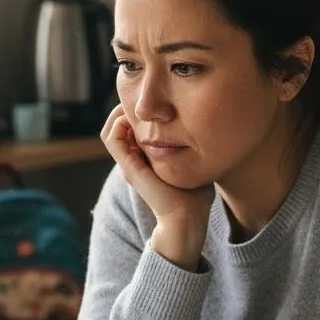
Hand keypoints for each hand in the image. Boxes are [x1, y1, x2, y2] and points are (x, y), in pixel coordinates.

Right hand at [101, 106, 213, 270]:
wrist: (188, 219)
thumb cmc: (196, 197)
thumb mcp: (195, 164)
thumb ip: (194, 149)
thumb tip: (208, 131)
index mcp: (146, 160)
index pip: (132, 127)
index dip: (140, 111)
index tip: (157, 103)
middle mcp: (134, 161)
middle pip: (117, 125)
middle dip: (128, 108)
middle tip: (147, 100)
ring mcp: (129, 164)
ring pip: (110, 130)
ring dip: (120, 114)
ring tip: (138, 106)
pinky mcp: (129, 168)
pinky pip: (112, 139)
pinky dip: (119, 125)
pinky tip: (138, 119)